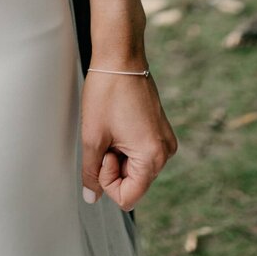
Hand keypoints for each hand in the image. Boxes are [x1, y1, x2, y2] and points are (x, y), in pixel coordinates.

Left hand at [80, 66, 177, 209]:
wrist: (120, 56)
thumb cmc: (107, 92)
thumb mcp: (92, 137)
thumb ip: (92, 173)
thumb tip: (91, 198)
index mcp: (153, 157)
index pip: (127, 198)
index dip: (107, 182)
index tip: (104, 152)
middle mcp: (165, 152)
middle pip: (132, 183)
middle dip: (113, 167)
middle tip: (107, 136)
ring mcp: (165, 141)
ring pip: (135, 168)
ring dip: (119, 155)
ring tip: (113, 127)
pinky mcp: (160, 130)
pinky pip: (141, 153)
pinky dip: (126, 145)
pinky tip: (120, 123)